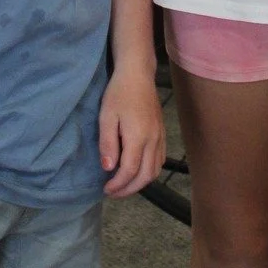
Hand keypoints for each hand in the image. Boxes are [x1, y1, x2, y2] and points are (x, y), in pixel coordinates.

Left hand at [98, 66, 165, 198]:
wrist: (138, 74)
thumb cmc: (119, 93)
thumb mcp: (106, 117)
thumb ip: (107, 144)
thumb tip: (108, 168)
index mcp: (138, 137)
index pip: (129, 171)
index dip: (117, 185)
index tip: (105, 189)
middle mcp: (153, 140)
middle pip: (145, 175)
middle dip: (129, 189)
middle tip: (113, 192)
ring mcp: (160, 137)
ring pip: (155, 170)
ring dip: (140, 183)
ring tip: (124, 185)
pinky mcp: (162, 133)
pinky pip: (160, 160)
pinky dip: (149, 172)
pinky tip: (137, 171)